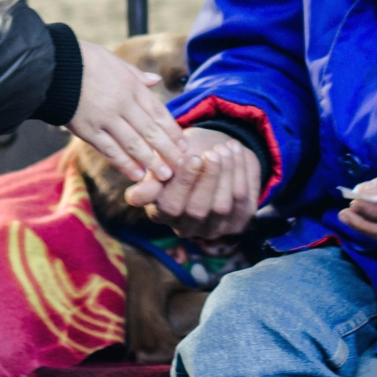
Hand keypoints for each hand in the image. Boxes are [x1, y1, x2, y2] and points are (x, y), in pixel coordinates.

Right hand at [69, 38, 184, 184]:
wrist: (54, 66)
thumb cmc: (85, 60)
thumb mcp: (116, 60)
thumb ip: (137, 75)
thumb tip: (156, 81)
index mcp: (131, 86)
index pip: (158, 112)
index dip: (172, 131)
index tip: (184, 145)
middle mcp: (123, 104)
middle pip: (150, 131)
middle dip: (168, 150)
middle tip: (180, 166)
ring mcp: (105, 119)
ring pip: (134, 144)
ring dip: (151, 161)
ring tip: (164, 176)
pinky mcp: (88, 130)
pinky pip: (110, 150)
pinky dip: (125, 164)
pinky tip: (137, 174)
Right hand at [122, 126, 261, 239]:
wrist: (210, 150)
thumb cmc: (180, 154)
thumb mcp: (163, 158)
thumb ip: (152, 176)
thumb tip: (133, 199)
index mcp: (161, 213)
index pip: (170, 206)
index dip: (182, 183)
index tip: (191, 157)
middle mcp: (186, 227)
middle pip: (198, 209)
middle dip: (207, 179)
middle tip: (212, 153)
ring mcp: (213, 228)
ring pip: (222, 205)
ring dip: (226, 174)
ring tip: (224, 148)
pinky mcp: (238, 222)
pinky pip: (243, 200)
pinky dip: (241, 172)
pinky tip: (236, 151)